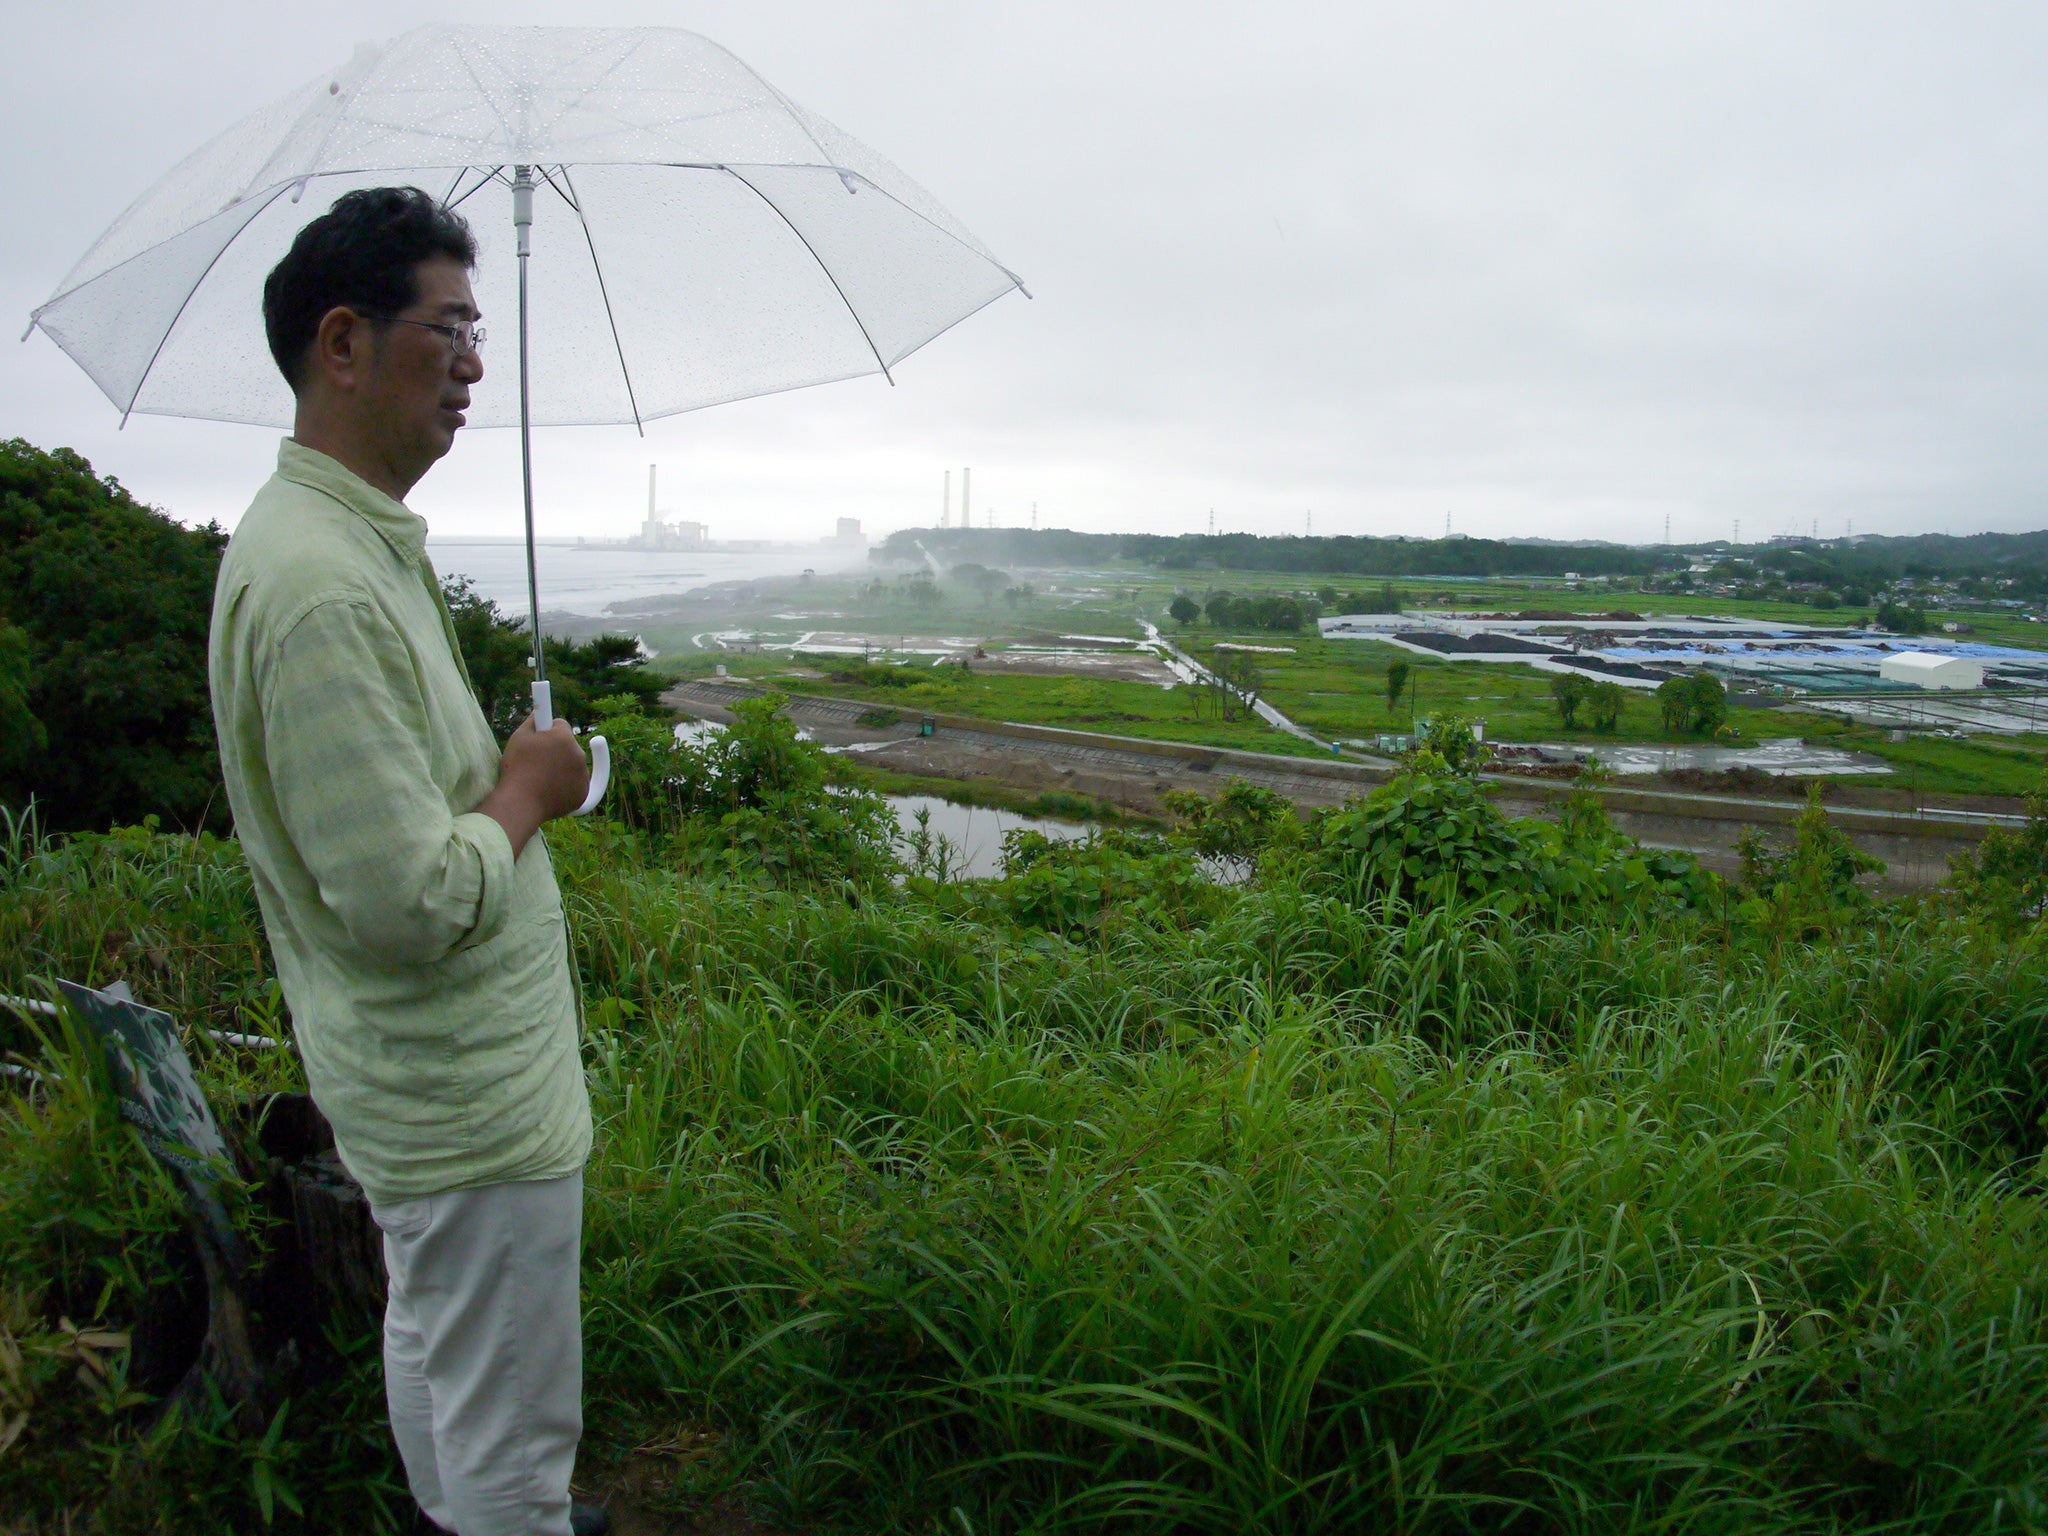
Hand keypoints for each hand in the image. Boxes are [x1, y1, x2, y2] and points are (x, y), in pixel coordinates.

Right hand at [477, 714, 590, 854]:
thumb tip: (540, 712)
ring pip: (573, 764)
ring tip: (540, 777)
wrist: (520, 803)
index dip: (547, 730)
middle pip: (568, 745)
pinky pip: (576, 783)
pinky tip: (550, 787)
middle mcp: (578, 755)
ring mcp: (583, 776)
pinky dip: (566, 784)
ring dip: (561, 767)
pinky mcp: (583, 794)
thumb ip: (533, 720)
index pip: (560, 725)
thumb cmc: (516, 768)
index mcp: (564, 738)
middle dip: (555, 749)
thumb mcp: (519, 737)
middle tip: (535, 760)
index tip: (539, 736)